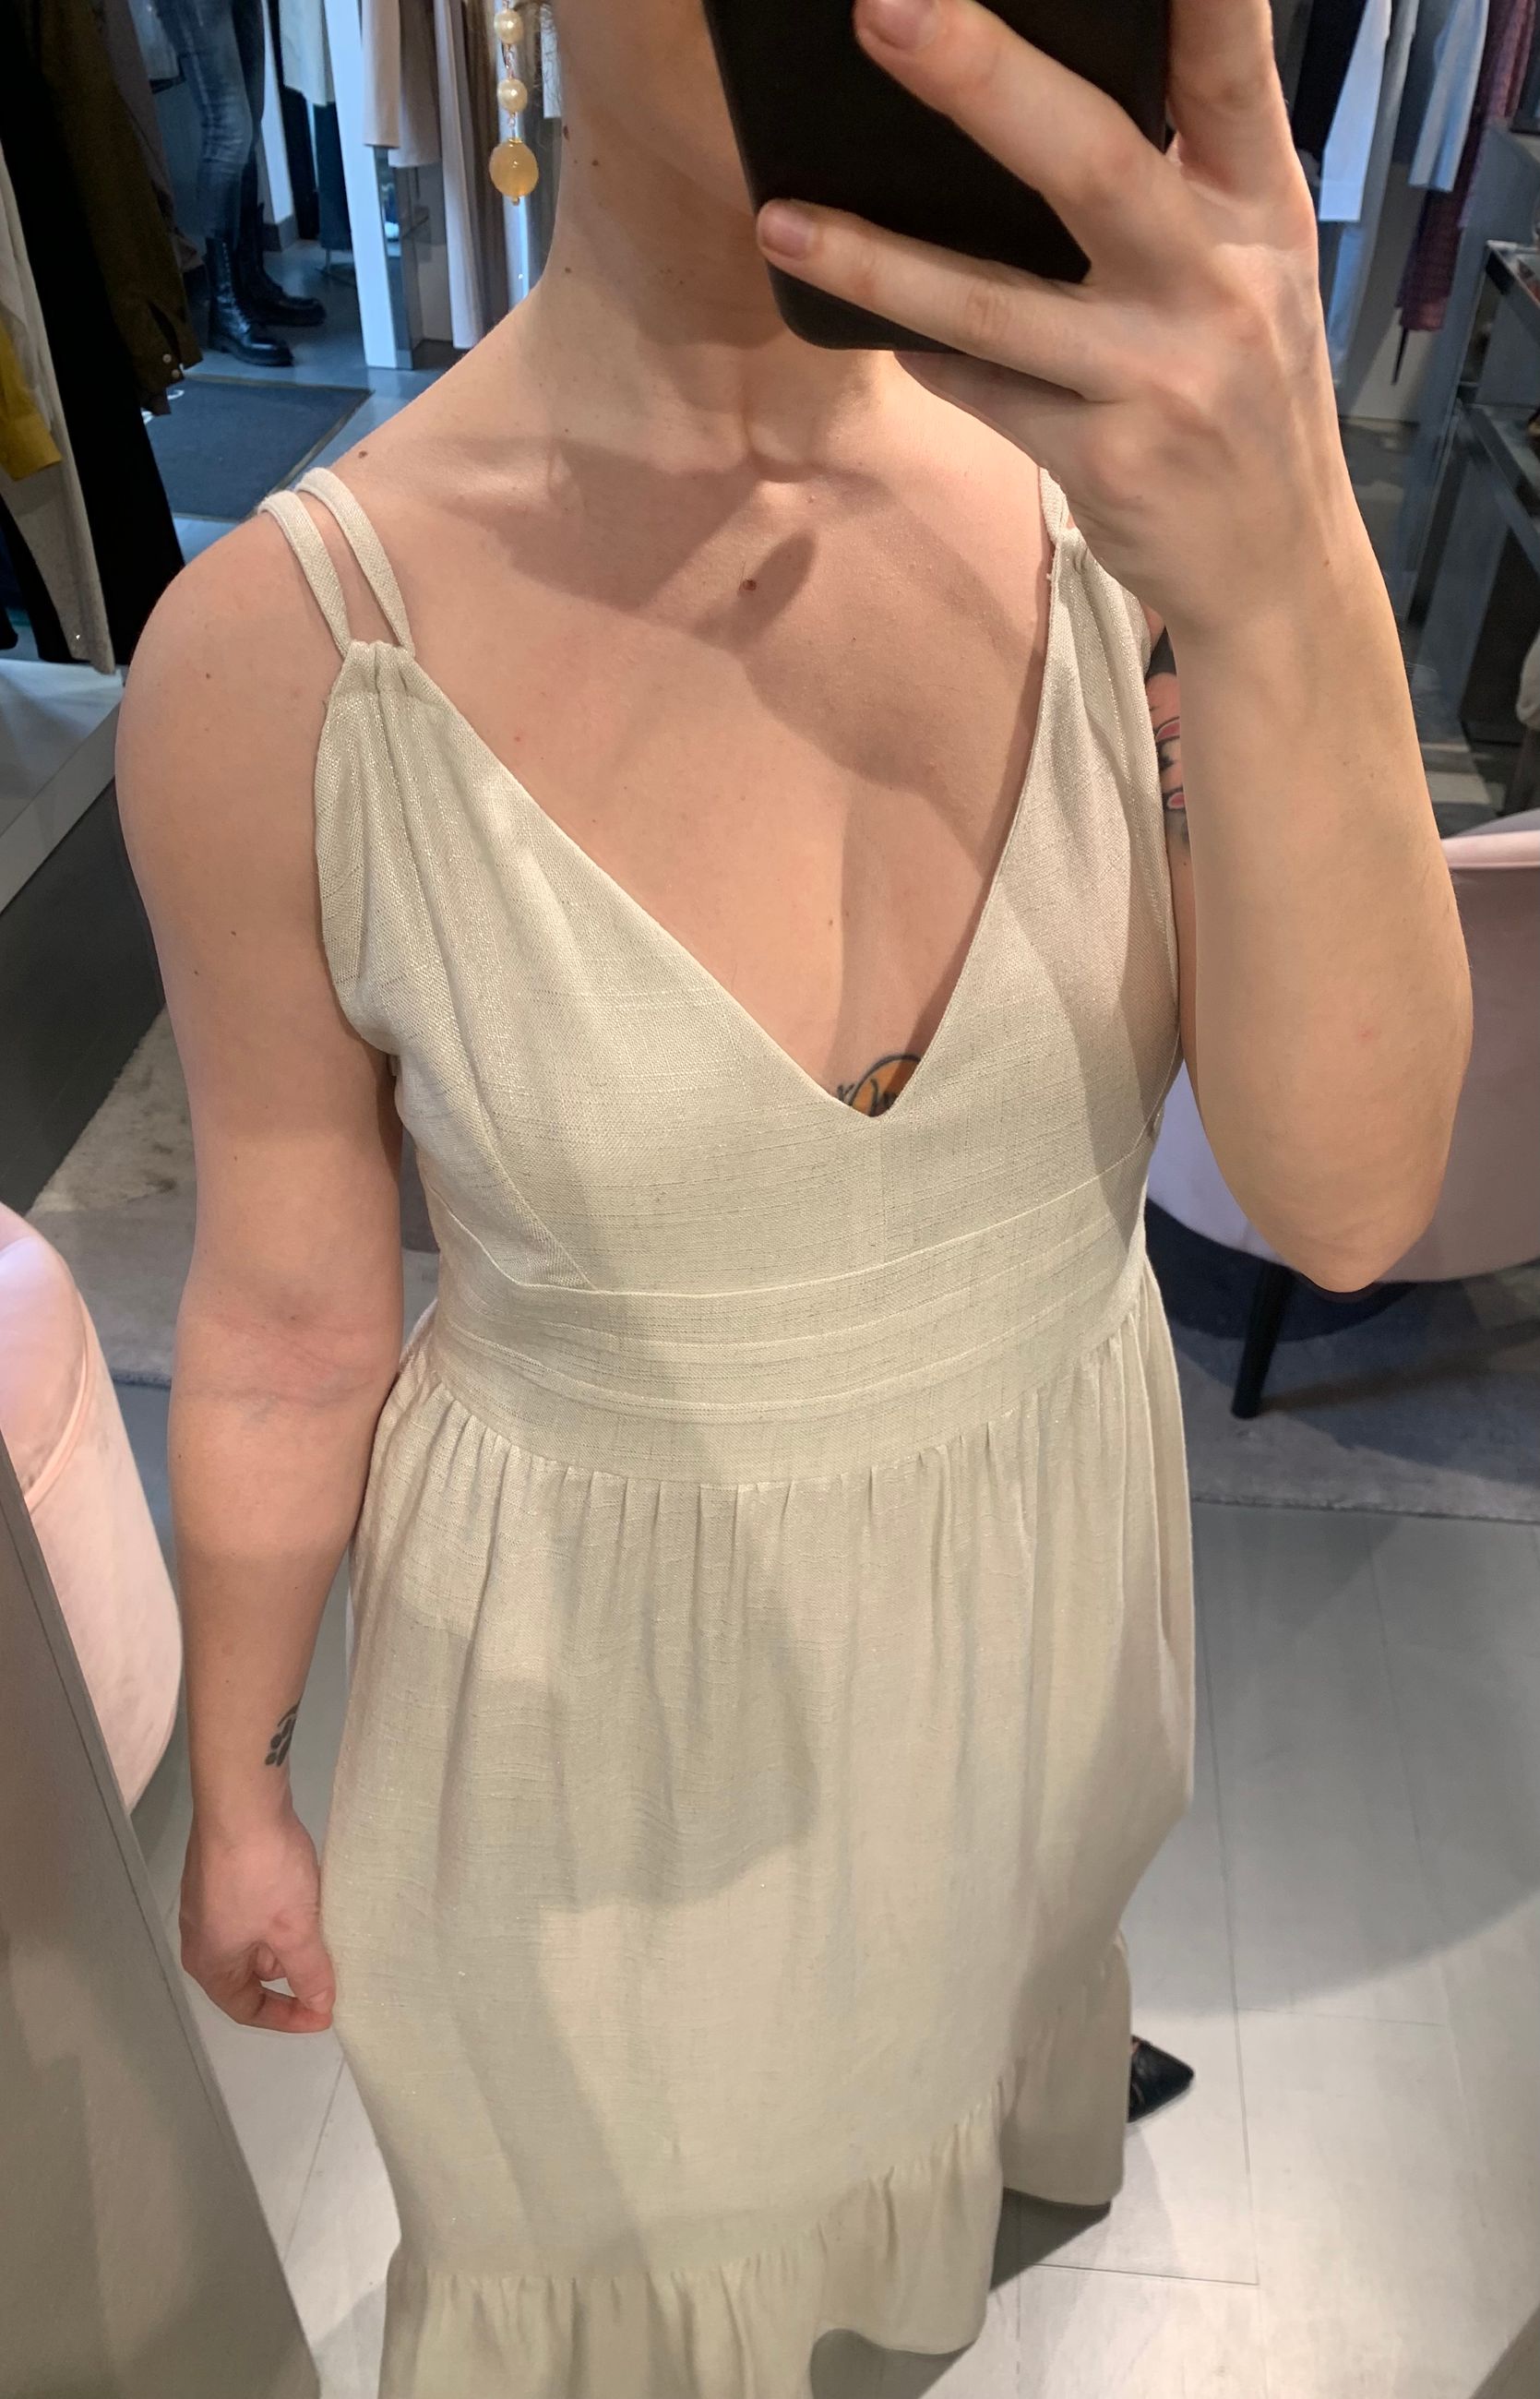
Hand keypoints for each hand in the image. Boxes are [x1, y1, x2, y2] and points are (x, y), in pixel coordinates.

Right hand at [179, 1806, 335, 2032]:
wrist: (241, 1799)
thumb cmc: (263, 1873)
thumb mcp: (294, 1929)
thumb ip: (310, 1972)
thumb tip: (322, 2005)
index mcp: (209, 1961)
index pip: (246, 2008)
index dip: (287, 2017)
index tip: (325, 2011)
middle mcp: (202, 1936)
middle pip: (250, 1974)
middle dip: (291, 1975)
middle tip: (332, 1968)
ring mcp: (210, 1900)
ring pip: (256, 1938)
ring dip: (289, 1940)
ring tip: (328, 1932)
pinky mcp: (224, 1870)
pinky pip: (256, 1908)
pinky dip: (283, 1912)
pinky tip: (312, 1897)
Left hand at [755, 0, 1358, 644]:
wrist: (1277, 569)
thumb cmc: (1246, 398)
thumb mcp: (1254, 270)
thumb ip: (1185, 180)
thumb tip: (1047, 86)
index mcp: (1261, 209)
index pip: (1228, 68)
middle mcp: (1218, 282)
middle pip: (1094, 160)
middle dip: (984, 78)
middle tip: (886, 10)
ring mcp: (1160, 377)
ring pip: (996, 306)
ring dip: (878, 262)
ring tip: (781, 220)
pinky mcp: (1106, 461)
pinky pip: (982, 393)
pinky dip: (922, 356)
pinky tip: (860, 324)